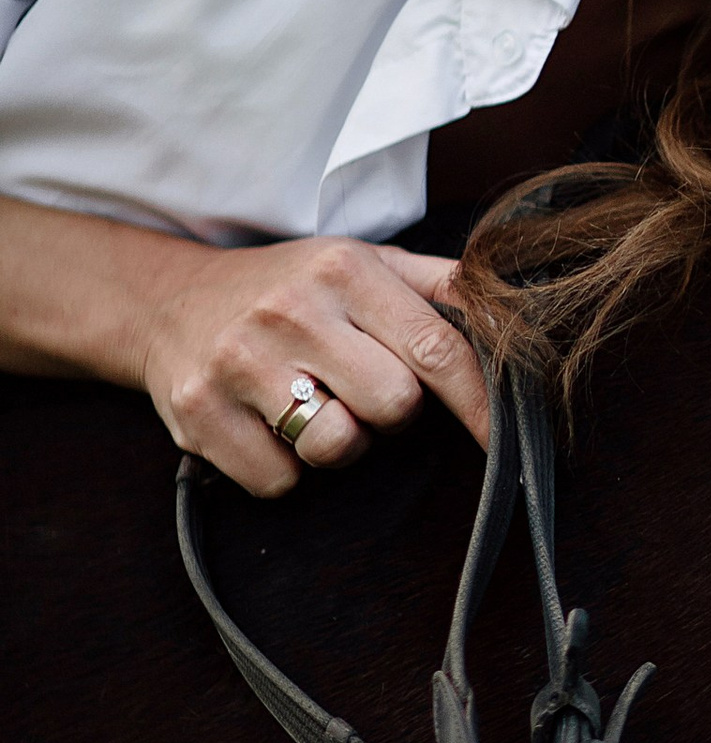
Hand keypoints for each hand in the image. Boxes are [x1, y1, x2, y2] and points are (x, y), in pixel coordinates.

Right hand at [140, 236, 491, 497]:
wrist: (164, 300)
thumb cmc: (290, 288)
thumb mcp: (364, 263)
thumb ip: (441, 285)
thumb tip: (515, 314)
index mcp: (345, 272)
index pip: (438, 349)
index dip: (480, 404)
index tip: (502, 440)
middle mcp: (291, 313)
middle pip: (395, 406)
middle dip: (392, 413)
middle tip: (361, 390)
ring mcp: (238, 363)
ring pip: (338, 448)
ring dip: (340, 443)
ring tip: (315, 405)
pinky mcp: (197, 413)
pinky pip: (279, 480)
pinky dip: (285, 468)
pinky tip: (268, 426)